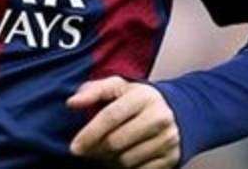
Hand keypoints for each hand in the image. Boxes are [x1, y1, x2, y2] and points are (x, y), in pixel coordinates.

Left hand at [67, 76, 181, 167]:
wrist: (176, 112)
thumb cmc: (137, 100)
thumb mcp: (117, 87)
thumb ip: (93, 90)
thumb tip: (72, 102)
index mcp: (143, 96)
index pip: (110, 116)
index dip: (89, 133)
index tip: (75, 147)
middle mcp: (159, 117)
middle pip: (116, 142)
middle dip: (96, 150)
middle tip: (87, 151)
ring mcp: (168, 140)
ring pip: (126, 160)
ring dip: (109, 161)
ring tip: (105, 153)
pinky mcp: (172, 158)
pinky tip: (120, 159)